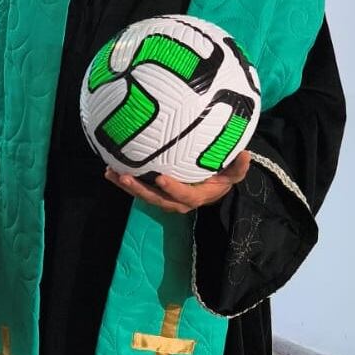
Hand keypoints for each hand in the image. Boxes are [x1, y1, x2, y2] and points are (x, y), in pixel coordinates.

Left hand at [104, 151, 250, 213]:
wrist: (210, 187)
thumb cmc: (221, 177)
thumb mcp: (232, 174)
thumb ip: (237, 167)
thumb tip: (246, 154)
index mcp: (195, 197)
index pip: (183, 196)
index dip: (171, 189)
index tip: (160, 177)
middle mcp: (176, 201)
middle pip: (156, 199)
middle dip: (140, 190)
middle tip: (125, 177)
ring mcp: (163, 197)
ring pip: (143, 195)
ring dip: (126, 186)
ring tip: (110, 173)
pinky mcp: (153, 191)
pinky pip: (138, 187)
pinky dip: (123, 180)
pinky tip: (109, 170)